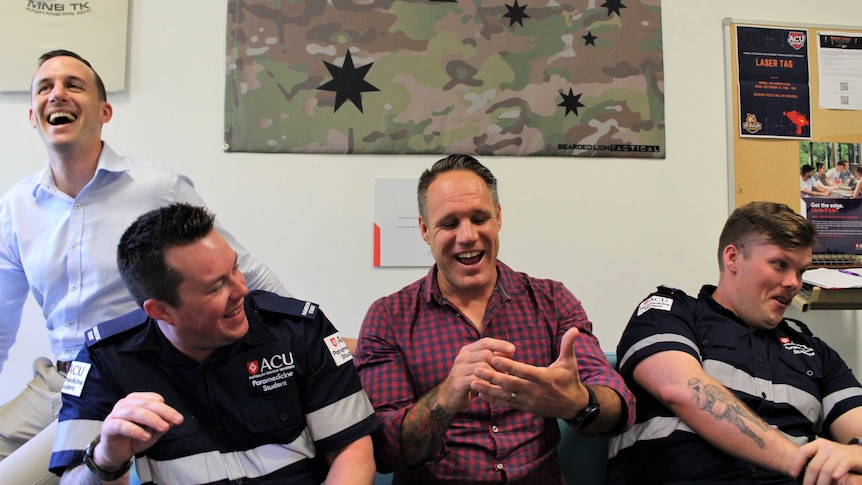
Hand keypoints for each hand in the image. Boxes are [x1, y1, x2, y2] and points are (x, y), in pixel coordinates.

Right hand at [95, 392, 183, 468]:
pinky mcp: (108, 426)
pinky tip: (145, 436)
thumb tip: (174, 420)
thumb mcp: (153, 432)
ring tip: (163, 428)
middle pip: (146, 403)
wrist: (116, 453)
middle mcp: (125, 404)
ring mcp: (115, 414)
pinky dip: (135, 430)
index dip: (167, 408)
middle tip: (176, 420)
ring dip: (151, 419)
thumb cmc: (134, 438)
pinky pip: (122, 425)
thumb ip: (162, 425)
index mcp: (136, 400)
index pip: (154, 399)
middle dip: (163, 411)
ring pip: (134, 412)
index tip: (178, 419)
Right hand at [436, 338, 514, 413]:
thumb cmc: (469, 380)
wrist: (449, 397)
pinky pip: (477, 381)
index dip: (500, 344)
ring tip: (502, 382)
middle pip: (486, 354)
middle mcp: (462, 357)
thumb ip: (493, 358)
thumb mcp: (480, 367)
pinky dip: (489, 384)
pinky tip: (494, 389)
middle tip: (507, 373)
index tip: (513, 349)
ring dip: (496, 375)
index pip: (485, 342)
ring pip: (483, 367)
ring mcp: (459, 369)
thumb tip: (511, 351)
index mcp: (467, 350)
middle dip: (499, 363)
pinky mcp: (458, 382)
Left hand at [470, 327, 587, 417]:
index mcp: (544, 378)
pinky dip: (494, 400)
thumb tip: (574, 328)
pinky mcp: (525, 407)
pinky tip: (480, 395)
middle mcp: (535, 391)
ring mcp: (529, 401)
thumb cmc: (569, 380)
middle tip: (477, 369)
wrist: (573, 406)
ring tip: (473, 383)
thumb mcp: (570, 363)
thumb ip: (568, 345)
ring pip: (505, 396)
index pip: (524, 371)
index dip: (509, 365)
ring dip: (488, 390)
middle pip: (511, 384)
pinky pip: (507, 404)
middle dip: (493, 377)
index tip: (495, 358)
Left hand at [792, 439, 861, 484]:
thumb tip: (798, 471)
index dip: (796, 463)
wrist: (858, 454)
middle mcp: (827, 447)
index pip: (803, 451)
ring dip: (821, 483)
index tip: (793, 474)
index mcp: (818, 444)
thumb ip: (814, 460)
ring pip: (825, 471)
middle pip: (813, 465)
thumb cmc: (838, 457)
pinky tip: (834, 480)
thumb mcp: (824, 455)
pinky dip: (835, 477)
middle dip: (809, 480)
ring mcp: (838, 452)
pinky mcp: (849, 459)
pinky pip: (839, 469)